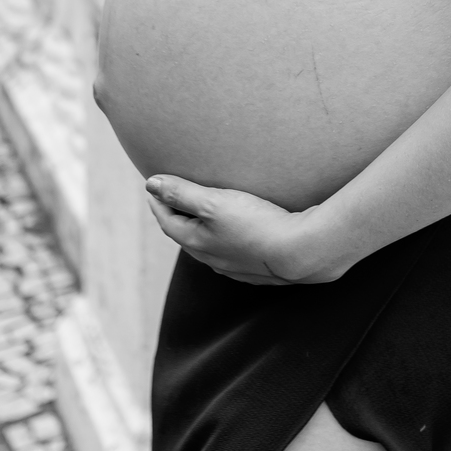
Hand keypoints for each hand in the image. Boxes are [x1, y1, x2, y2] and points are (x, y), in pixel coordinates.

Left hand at [145, 175, 346, 285]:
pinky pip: (230, 251)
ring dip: (200, 227)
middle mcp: (211, 258)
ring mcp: (234, 265)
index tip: (155, 184)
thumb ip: (182, 192)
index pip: (167, 221)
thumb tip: (150, 184)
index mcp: (196, 242)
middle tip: (173, 195)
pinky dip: (223, 237)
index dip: (159, 201)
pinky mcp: (255, 266)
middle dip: (177, 214)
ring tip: (202, 211)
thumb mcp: (213, 203)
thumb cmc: (255, 224)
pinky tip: (234, 232)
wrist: (299, 252)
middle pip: (185, 234)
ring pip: (208, 245)